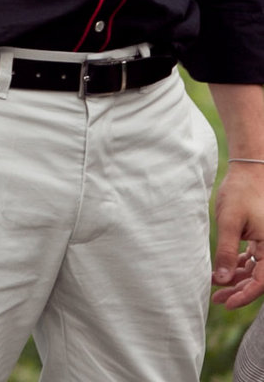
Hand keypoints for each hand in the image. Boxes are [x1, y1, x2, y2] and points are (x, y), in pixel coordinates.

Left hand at [212, 162, 263, 307]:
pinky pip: (252, 260)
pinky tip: (221, 272)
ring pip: (254, 270)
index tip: (227, 303)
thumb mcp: (230, 223)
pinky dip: (238, 266)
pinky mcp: (260, 238)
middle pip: (258, 279)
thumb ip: (227, 252)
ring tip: (215, 286)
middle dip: (238, 291)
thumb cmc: (241, 193)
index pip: (261, 282)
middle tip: (216, 299)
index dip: (245, 295)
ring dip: (236, 279)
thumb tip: (222, 280)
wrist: (248, 171)